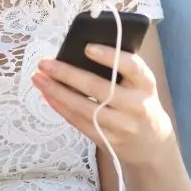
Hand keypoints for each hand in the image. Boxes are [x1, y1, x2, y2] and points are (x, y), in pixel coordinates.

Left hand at [32, 44, 174, 168]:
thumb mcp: (141, 82)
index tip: (87, 48)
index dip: (110, 57)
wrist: (152, 143)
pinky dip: (60, 107)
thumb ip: (121, 67)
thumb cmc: (141, 100)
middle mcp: (135, 105)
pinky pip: (78, 122)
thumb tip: (83, 49)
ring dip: (56, 91)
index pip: (131, 67)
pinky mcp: (105, 140)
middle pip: (98, 88)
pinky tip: (47, 94)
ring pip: (83, 108)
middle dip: (67, 74)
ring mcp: (120, 126)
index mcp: (146, 84)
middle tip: (45, 62)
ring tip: (38, 77)